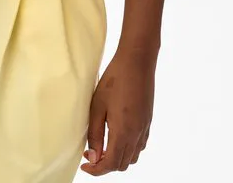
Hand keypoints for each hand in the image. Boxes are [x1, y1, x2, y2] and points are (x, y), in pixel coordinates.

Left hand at [80, 48, 155, 174]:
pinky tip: (117, 137)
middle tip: (91, 154)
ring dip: (118, 158)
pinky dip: (128, 149)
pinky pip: (140, 145)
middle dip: (106, 165)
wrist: (137, 62)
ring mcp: (144, 128)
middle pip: (122, 164)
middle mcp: (137, 134)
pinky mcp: (148, 121)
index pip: (110, 164)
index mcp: (123, 132)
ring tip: (103, 147)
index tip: (84, 165)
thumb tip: (93, 157)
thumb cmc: (114, 80)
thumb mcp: (98, 106)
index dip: (96, 170)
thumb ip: (95, 134)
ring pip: (132, 157)